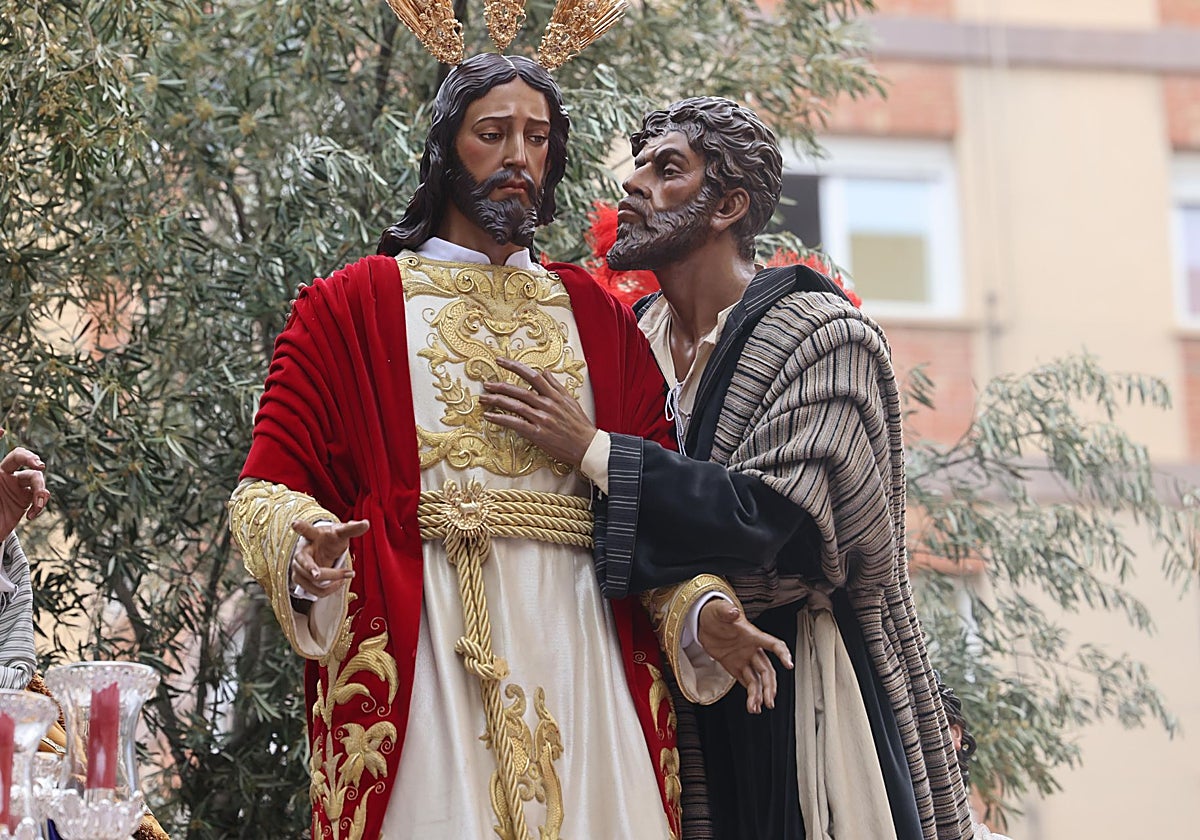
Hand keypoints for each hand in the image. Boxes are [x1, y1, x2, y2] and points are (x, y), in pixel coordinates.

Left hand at [0, 429, 49, 540]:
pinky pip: (41, 497)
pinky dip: (40, 506)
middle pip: (23, 458)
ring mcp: (18, 488)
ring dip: (40, 491)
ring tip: (38, 504)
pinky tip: (32, 516)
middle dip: (31, 458)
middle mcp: (7, 475)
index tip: (1, 431)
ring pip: (37, 478)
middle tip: (39, 465)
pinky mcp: (26, 502)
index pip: (0, 451)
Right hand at [289, 518, 367, 597]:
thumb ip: (352, 529)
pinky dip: (330, 589)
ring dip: (333, 581)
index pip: (306, 530)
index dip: (300, 527)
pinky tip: (340, 583)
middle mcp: (301, 552)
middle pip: (308, 563)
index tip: (295, 524)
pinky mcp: (300, 580)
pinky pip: (315, 590)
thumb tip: (366, 523)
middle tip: (336, 574)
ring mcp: (298, 567)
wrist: (321, 550)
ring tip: (349, 575)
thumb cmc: (330, 540)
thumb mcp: (341, 533)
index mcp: (312, 536)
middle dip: (320, 571)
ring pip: (312, 579)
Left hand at [478, 357, 595, 466]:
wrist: (587, 446)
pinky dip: (501, 419)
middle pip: (520, 391)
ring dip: (497, 401)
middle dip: (500, 386)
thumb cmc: (579, 425)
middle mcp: (547, 405)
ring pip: (515, 405)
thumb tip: (545, 371)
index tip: (501, 361)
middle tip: (486, 384)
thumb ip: (556, 386)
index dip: (515, 366)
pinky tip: (490, 416)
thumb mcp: (570, 401)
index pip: (533, 375)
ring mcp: (542, 419)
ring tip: (484, 398)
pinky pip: (516, 424)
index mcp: (555, 395)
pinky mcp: (538, 433)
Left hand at [697, 599, 793, 713]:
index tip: (789, 664)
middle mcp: (751, 650)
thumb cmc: (715, 613)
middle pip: (766, 670)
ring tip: (757, 708)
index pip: (772, 644)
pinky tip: (752, 706)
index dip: (782, 654)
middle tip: (769, 700)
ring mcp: (744, 659)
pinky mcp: (734, 666)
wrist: (702, 621)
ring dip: (759, 695)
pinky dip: (750, 695)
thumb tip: (732, 611)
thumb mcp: (719, 610)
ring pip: (757, 680)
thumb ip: (726, 612)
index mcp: (752, 635)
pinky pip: (746, 682)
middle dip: (769, 686)